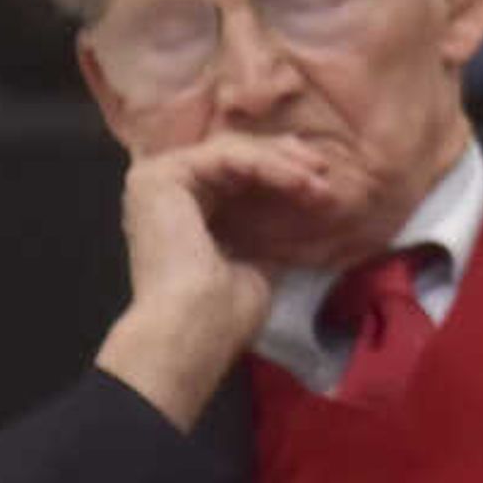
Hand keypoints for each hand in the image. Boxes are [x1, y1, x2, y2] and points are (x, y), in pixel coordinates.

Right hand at [92, 134, 348, 428]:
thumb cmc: (224, 312)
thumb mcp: (258, 256)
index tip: (325, 188)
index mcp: (182, 211)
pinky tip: (300, 182)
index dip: (282, 175)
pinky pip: (225, 155)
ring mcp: (156, 181)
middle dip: (287, 162)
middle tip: (326, 175)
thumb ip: (268, 227)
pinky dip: (268, 165)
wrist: (195, 330)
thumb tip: (307, 207)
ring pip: (234, 152)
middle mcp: (165, 192)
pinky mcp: (159, 176)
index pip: (237, 176)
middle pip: (235, 157)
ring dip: (284, 164)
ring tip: (319, 184)